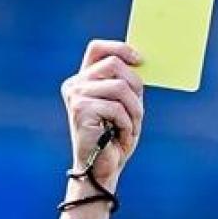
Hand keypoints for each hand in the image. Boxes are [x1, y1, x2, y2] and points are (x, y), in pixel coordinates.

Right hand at [61, 40, 144, 187]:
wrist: (102, 170)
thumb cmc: (115, 138)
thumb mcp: (125, 106)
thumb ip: (127, 84)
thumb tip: (142, 62)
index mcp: (83, 80)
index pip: (98, 49)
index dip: (120, 48)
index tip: (140, 60)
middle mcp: (75, 84)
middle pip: (114, 64)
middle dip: (135, 86)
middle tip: (138, 111)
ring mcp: (76, 96)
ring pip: (120, 87)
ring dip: (134, 111)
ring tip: (130, 128)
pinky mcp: (81, 110)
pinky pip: (117, 108)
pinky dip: (127, 125)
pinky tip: (120, 137)